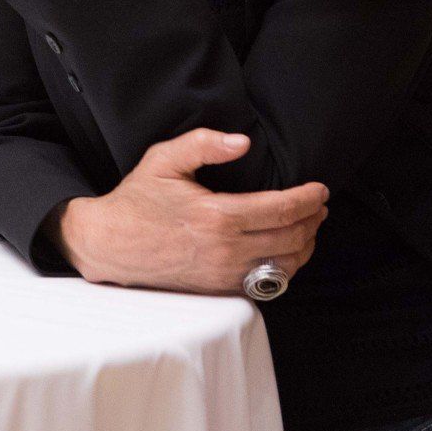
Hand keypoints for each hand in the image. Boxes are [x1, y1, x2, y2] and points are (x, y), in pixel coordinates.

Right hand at [52, 129, 327, 293]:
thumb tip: (242, 142)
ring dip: (306, 246)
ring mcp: (224, 273)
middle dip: (313, 220)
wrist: (111, 243)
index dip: (308, 198)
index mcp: (218, 216)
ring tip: (309, 227)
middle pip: (292, 238)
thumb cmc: (137, 199)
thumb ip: (204, 144)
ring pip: (286, 266)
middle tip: (319, 206)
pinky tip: (286, 251)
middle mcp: (226, 250)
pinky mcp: (219, 288)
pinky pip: (267, 283)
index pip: (283, 209)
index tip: (320, 189)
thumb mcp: (163, 160)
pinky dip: (285, 267)